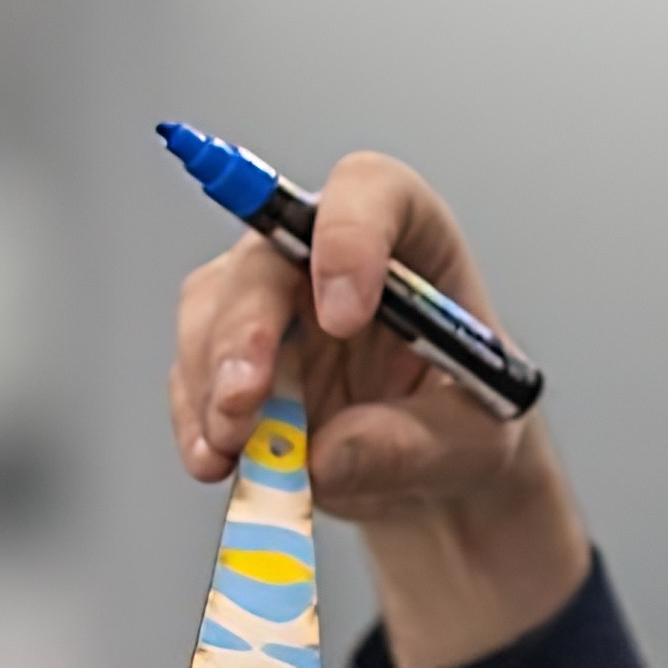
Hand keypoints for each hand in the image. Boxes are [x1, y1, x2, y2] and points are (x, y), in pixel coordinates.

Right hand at [168, 150, 588, 667]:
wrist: (438, 475)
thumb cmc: (467, 425)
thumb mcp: (474, 442)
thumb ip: (410, 444)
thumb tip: (324, 455)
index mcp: (415, 242)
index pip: (371, 191)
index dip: (349, 235)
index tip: (344, 316)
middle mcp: (331, 256)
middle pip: (268, 254)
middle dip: (246, 328)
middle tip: (246, 399)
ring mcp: (274, 303)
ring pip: (213, 306)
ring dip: (211, 379)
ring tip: (231, 446)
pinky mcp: (234, 355)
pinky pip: (193, 369)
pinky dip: (196, 416)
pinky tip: (214, 458)